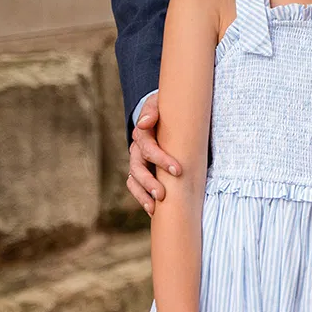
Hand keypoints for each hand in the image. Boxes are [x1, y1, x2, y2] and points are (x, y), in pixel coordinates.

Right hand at [127, 94, 181, 214]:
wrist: (167, 112)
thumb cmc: (167, 108)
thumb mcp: (161, 103)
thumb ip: (153, 110)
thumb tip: (145, 123)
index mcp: (143, 131)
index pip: (148, 147)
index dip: (162, 159)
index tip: (178, 170)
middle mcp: (137, 148)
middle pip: (138, 167)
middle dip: (150, 182)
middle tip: (163, 194)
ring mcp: (137, 160)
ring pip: (134, 179)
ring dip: (143, 193)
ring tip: (154, 206)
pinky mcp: (141, 169)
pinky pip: (135, 185)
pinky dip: (141, 197)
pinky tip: (152, 209)